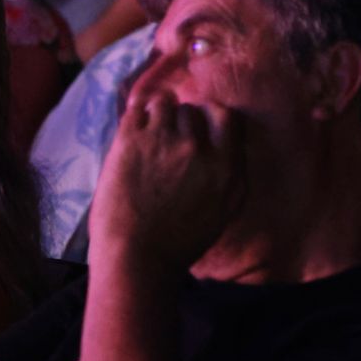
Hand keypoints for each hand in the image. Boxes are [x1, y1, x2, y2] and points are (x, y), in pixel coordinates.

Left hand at [89, 91, 243, 272]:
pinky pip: (136, 110)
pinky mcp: (131, 141)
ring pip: (164, 104)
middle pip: (192, 110)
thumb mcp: (222, 212)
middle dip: (180, 120)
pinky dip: (135, 116)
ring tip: (147, 130)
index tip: (200, 126)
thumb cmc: (179, 243)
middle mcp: (199, 149)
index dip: (211, 117)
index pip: (228, 117)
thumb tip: (225, 150)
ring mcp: (164, 141)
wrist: (137, 256)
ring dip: (156, 114)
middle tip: (167, 137)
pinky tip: (132, 130)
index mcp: (227, 168)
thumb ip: (229, 177)